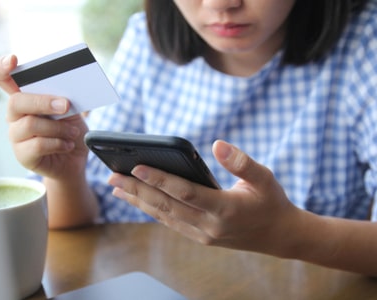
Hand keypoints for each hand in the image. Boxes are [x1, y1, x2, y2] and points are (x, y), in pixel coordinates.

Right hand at [0, 55, 88, 179]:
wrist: (76, 159)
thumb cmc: (70, 131)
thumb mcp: (71, 112)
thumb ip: (63, 99)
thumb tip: (64, 94)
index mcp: (25, 99)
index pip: (3, 79)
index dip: (3, 68)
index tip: (13, 59)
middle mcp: (15, 116)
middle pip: (16, 102)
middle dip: (42, 102)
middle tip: (65, 105)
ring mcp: (17, 136)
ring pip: (30, 124)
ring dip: (57, 127)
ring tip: (72, 132)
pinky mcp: (23, 155)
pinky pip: (37, 145)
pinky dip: (58, 143)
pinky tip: (67, 144)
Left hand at [109, 140, 299, 255]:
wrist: (278, 235)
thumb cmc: (271, 202)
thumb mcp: (264, 178)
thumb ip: (241, 162)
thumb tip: (217, 144)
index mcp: (225, 209)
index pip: (185, 192)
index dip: (160, 179)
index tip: (136, 166)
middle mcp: (209, 226)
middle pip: (166, 206)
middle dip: (137, 190)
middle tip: (112, 175)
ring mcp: (203, 235)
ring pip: (164, 216)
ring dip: (138, 201)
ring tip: (116, 188)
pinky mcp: (200, 237)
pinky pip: (170, 222)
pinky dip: (151, 210)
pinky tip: (138, 200)